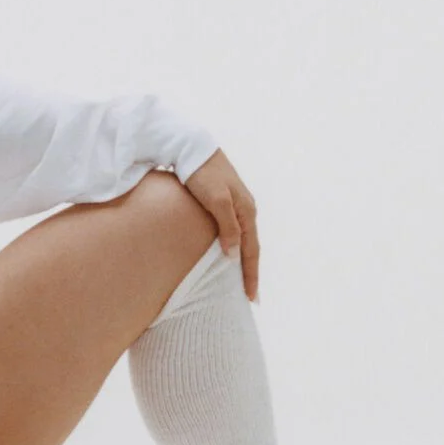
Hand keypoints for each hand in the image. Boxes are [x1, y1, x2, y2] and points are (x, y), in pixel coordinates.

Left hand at [181, 150, 259, 302]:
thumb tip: (234, 255)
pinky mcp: (224, 202)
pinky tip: (227, 253)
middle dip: (250, 272)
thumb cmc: (202, 174)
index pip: (251, 250)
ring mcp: (236, 205)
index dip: (251, 275)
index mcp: (247, 211)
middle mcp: (245, 209)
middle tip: (249, 296)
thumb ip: (227, 227)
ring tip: (240, 280)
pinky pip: (234, 231)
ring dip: (243, 260)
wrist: (192, 147)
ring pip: (243, 239)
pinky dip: (234, 246)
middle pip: (250, 247)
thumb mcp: (216, 201)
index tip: (251, 297)